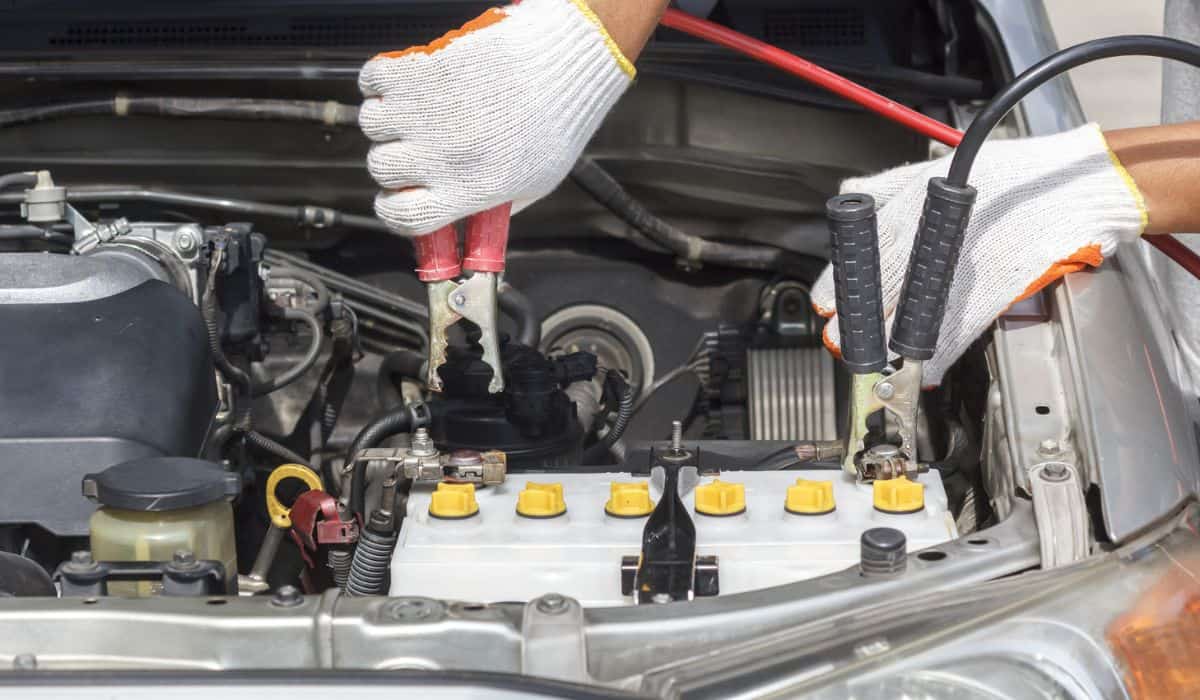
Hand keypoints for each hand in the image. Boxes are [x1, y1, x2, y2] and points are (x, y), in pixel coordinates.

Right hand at [358, 0, 635, 236]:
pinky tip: (406, 83)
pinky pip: (373, 79)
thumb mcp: (534, 184)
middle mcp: (441, 155)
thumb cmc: (556, 120)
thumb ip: (495, 207)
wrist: (562, 64)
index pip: (403, 217)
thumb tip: (471, 224)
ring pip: (372, 123)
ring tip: (416, 111)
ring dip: (387, 118)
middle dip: (394, 159)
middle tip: (416, 146)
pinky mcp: (420, 70)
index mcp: (469, 189)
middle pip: (381, 168)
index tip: (397, 200)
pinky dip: (380, 80)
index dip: (394, 210)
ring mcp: (426, 112)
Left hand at [811, 124, 1147, 384]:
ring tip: (872, 362)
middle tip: (840, 340)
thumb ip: (889, 184)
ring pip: (914, 313)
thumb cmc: (1014, 175)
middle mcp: (934, 236)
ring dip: (888, 344)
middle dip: (857, 322)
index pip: (865, 252)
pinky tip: (921, 368)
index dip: (842, 284)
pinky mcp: (994, 289)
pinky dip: (936, 353)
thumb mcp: (938, 169)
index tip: (827, 304)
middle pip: (883, 288)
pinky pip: (956, 328)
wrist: (1076, 186)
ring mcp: (963, 265)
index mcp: (916, 204)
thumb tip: (851, 195)